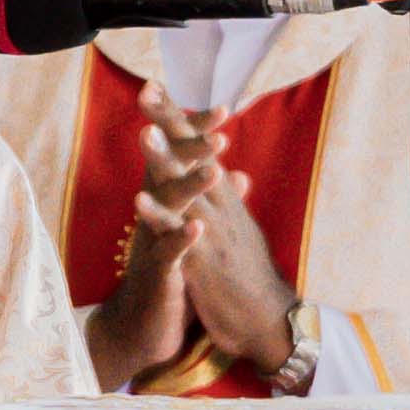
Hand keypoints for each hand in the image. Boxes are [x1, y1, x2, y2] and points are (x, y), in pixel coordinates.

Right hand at [85, 116, 213, 388]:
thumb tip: (239, 175)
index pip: (180, 162)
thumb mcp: (195, 238)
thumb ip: (214, 204)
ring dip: (188, 186)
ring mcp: (152, 243)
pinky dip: (181, 239)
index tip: (221, 107)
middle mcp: (154, 218)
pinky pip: (168, 254)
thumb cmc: (171, 279)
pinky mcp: (157, 275)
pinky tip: (197, 226)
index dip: (196, 136)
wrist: (142, 329)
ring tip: (213, 168)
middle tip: (215, 121)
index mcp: (166, 206)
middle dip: (189, 145)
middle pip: (169, 172)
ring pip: (168, 208)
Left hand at [140, 86, 295, 371]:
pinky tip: (139, 201)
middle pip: (193, 158)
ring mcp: (212, 233)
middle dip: (169, 124)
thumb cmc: (248, 276)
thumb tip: (229, 173)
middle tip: (147, 91)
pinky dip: (160, 218)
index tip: (153, 88)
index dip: (177, 121)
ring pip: (186, 190)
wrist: (269, 321)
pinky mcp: (204, 264)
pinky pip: (178, 235)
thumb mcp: (240, 232)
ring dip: (164, 160)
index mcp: (223, 201)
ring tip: (143, 133)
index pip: (198, 150)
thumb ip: (229, 201)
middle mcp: (219, 208)